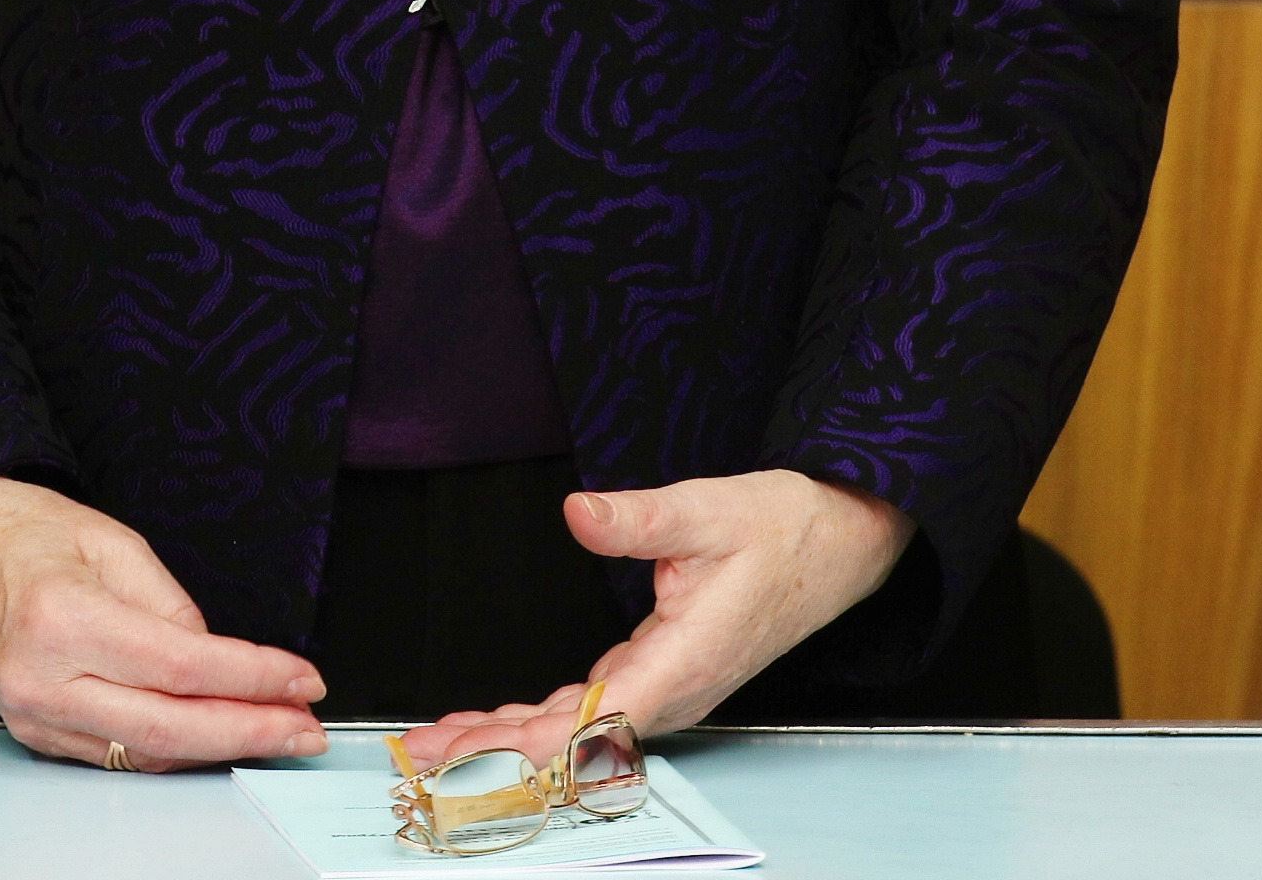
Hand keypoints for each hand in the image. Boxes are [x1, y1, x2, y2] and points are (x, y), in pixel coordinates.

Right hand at [0, 477, 327, 768]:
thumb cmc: (19, 529)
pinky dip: (172, 749)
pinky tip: (213, 735)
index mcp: (63, 620)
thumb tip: (217, 656)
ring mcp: (34, 716)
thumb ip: (169, 603)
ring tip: (275, 730)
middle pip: (166, 730)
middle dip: (247, 732)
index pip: (180, 665)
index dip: (251, 677)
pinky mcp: (34, 732)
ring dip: (218, 748)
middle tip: (304, 726)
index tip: (300, 677)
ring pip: (144, 754)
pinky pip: (116, 754)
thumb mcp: (110, 539)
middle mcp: (43, 681)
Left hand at [395, 468, 911, 767]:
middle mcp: (673, 693)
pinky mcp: (664, 677)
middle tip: (422, 754)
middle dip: (494, 753)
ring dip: (509, 741)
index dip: (525, 745)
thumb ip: (638, 517)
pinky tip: (501, 722)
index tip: (469, 752)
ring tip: (443, 744)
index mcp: (682, 664)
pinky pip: (592, 712)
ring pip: (578, 732)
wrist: (838, 544)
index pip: (590, 723)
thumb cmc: (782, 529)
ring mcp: (669, 690)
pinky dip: (541, 721)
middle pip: (572, 742)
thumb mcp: (708, 507)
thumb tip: (579, 512)